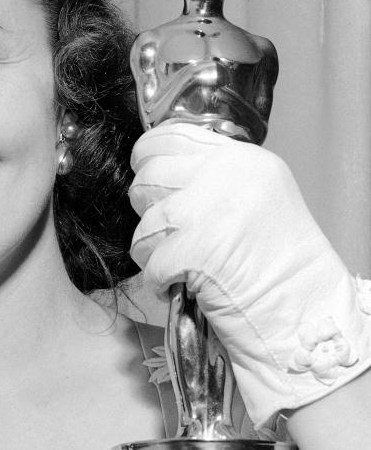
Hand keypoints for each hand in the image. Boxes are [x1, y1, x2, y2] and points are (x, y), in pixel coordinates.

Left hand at [129, 122, 370, 427]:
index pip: (167, 138)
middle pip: (147, 178)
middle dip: (148, 212)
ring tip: (182, 268)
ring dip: (153, 253)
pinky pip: (150, 263)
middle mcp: (224, 175)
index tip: (150, 183)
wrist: (306, 311)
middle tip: (171, 237)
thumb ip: (210, 179)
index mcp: (240, 158)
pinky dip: (159, 283)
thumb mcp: (253, 198)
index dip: (147, 161)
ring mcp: (208, 210)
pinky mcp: (194, 249)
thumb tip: (155, 171)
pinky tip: (181, 287)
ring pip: (143, 225)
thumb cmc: (278, 264)